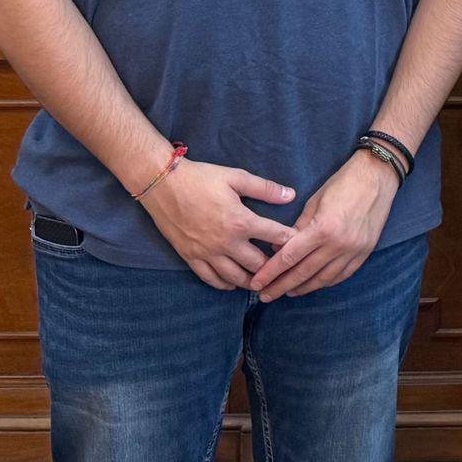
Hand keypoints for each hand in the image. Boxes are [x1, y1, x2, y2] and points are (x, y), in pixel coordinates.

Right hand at [139, 158, 296, 289]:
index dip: (290, 240)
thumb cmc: (201, 178)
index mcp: (241, 221)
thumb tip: (291, 195)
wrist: (162, 184)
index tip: (299, 244)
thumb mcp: (236, 177)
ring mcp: (207, 253)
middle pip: (258, 264)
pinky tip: (233, 284)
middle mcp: (226, 242)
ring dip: (252, 281)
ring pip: (235, 277)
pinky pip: (210, 279)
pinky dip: (224, 284)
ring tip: (263, 281)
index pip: (275, 236)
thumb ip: (265, 189)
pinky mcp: (191, 257)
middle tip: (283, 269)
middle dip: (273, 267)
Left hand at [247, 150, 398, 300]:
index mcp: (322, 228)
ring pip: (323, 278)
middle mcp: (338, 244)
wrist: (378, 177)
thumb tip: (282, 247)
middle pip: (303, 272)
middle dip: (281, 286)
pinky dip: (326, 282)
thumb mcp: (314, 201)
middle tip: (265, 295)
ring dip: (303, 288)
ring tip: (288, 293)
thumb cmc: (343, 183)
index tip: (256, 283)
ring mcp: (353, 250)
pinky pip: (342, 275)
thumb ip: (298, 227)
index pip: (289, 257)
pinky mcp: (365, 252)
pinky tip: (314, 284)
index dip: (270, 272)